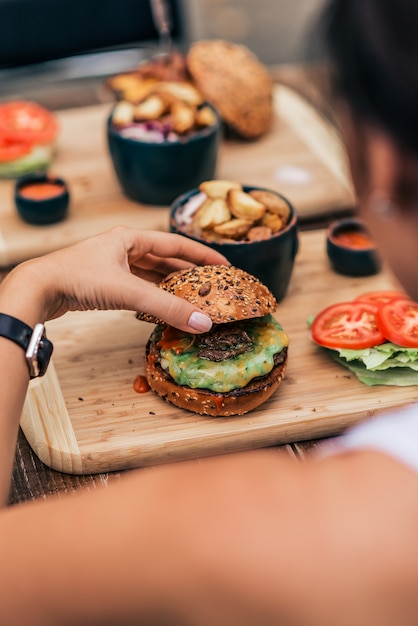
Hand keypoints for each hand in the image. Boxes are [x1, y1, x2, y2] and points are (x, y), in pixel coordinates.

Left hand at [4, 226, 228, 332]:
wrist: (39, 288)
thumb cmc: (78, 278)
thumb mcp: (128, 292)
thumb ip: (166, 308)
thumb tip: (202, 322)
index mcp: (130, 238)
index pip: (175, 244)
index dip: (200, 255)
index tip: (223, 265)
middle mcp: (122, 247)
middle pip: (164, 258)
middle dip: (187, 272)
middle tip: (210, 285)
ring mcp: (112, 265)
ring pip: (150, 273)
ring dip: (170, 285)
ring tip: (192, 297)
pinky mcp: (103, 282)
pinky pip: (137, 286)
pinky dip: (152, 295)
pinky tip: (162, 305)